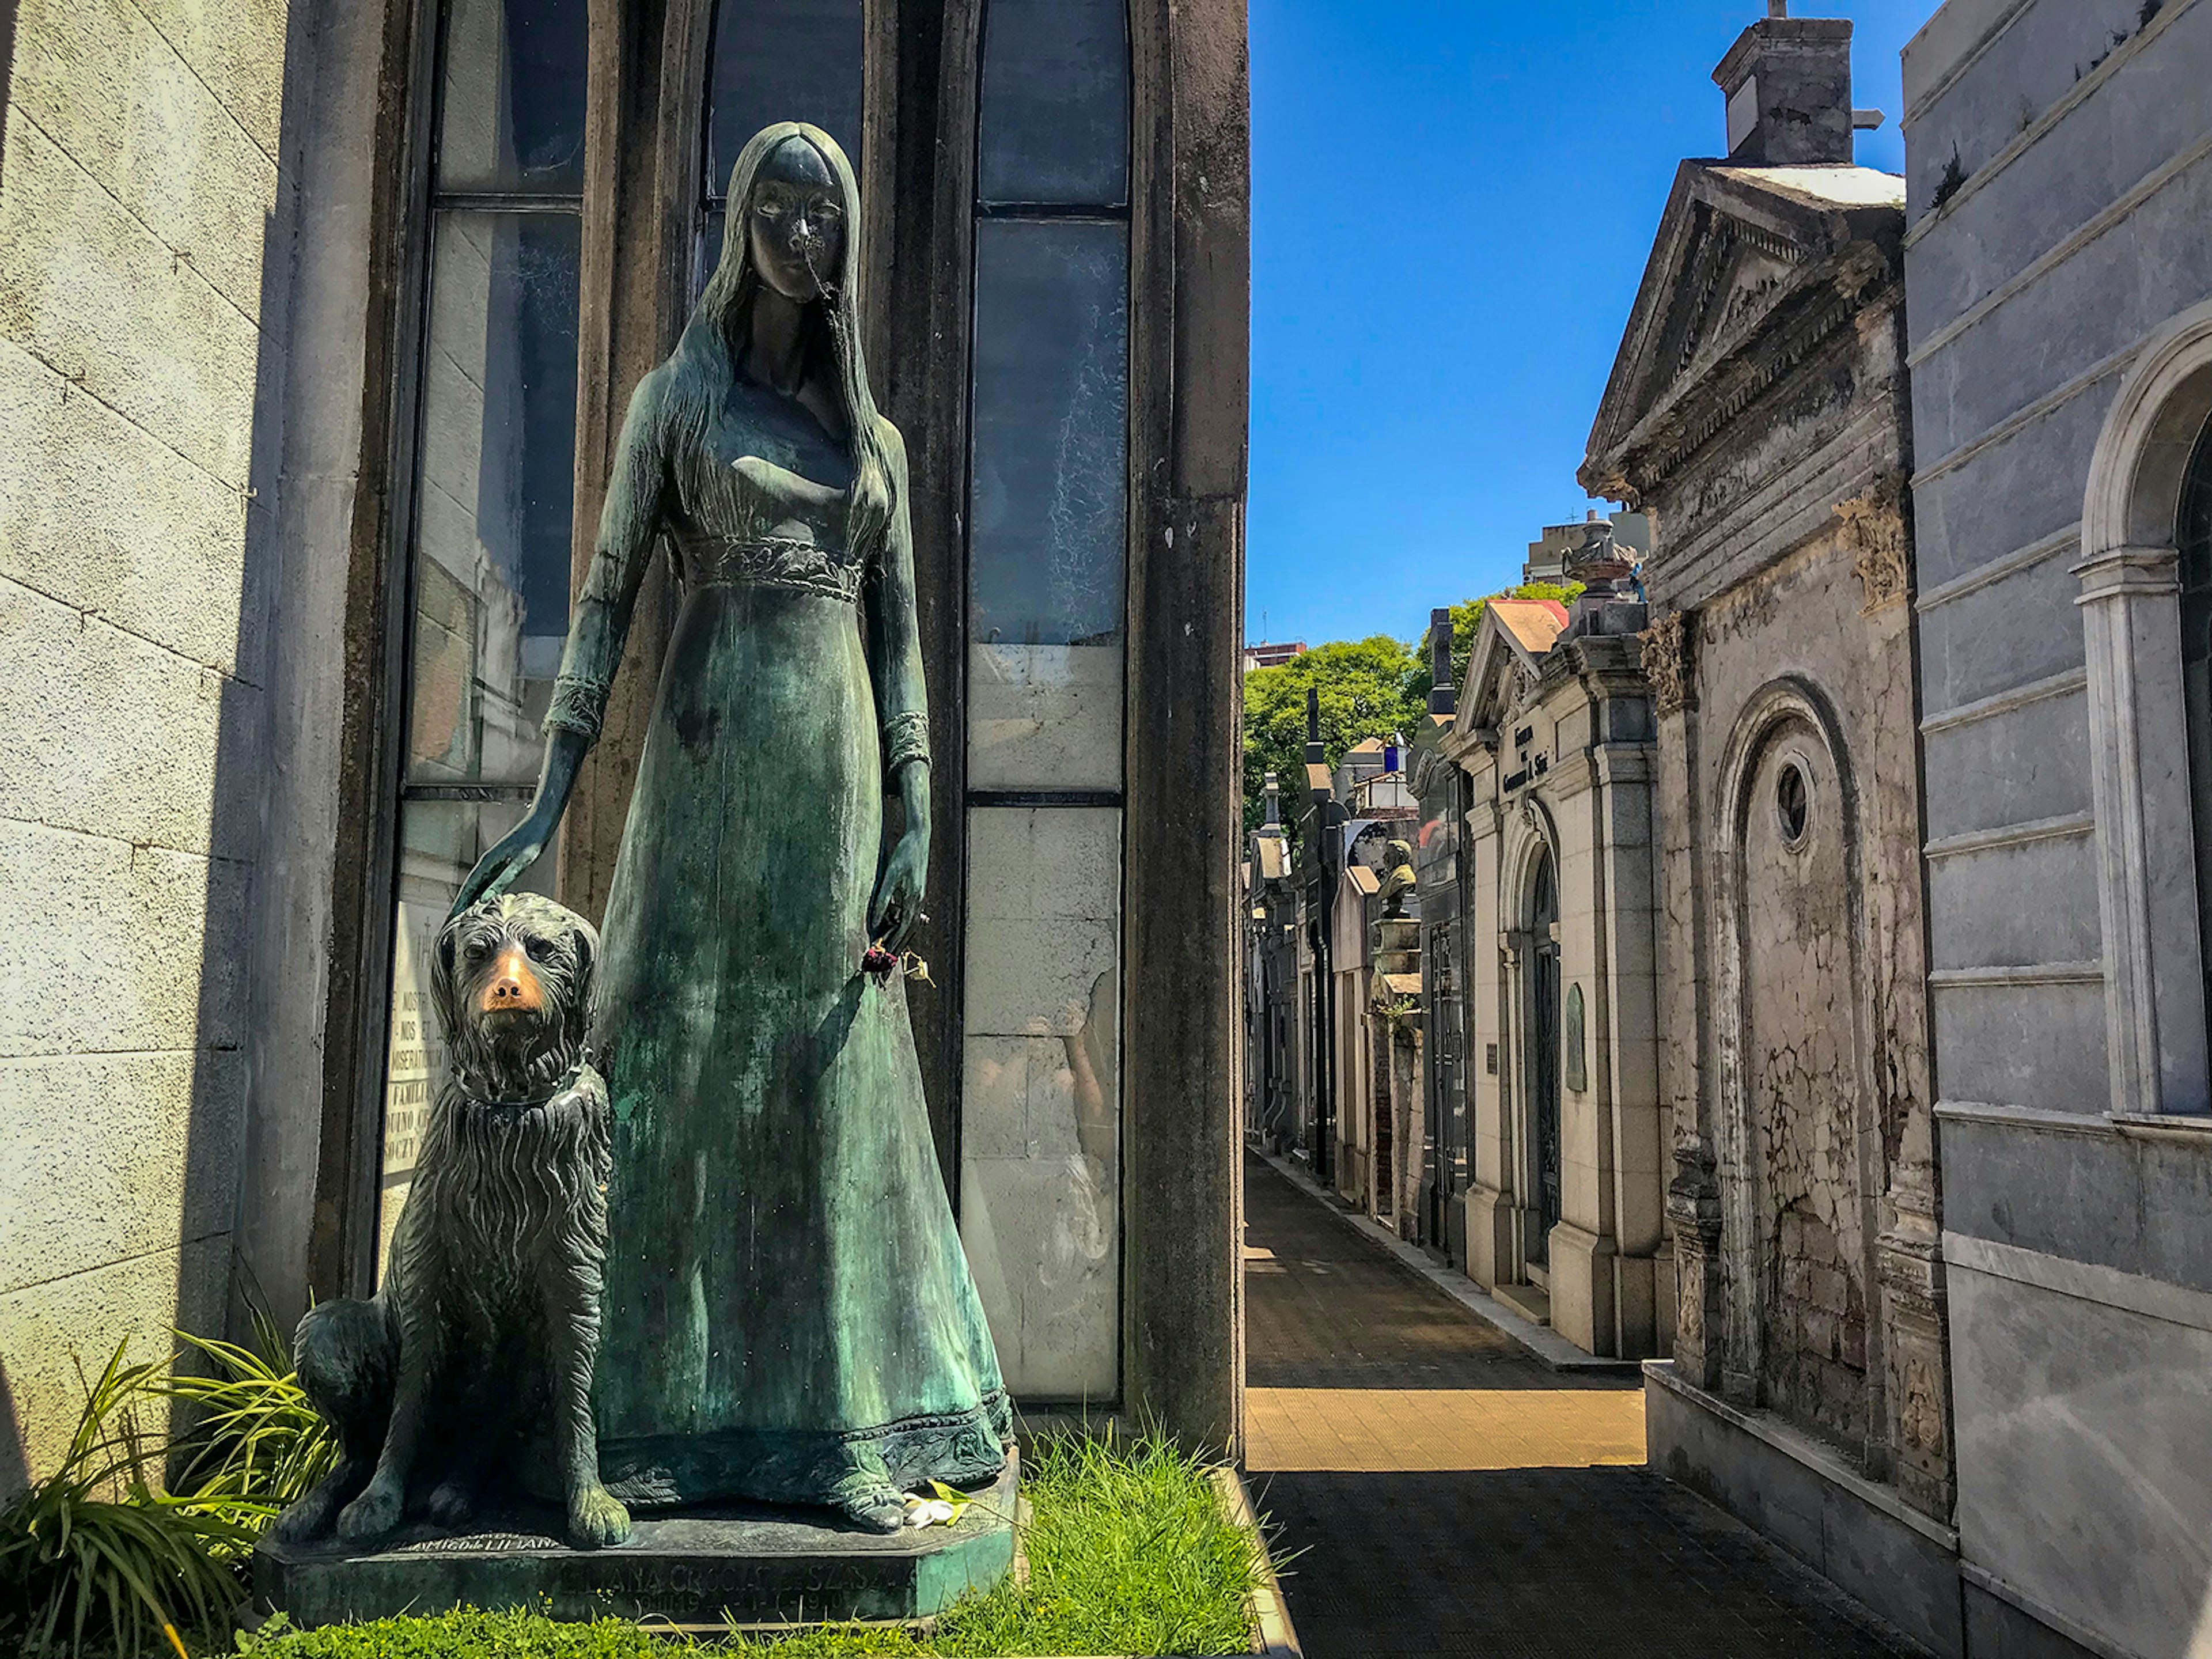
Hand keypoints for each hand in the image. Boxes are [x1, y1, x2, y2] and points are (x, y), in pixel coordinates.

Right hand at [449, 811, 551, 920]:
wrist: (539, 824)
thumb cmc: (531, 842)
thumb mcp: (518, 864)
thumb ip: (502, 881)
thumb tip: (484, 899)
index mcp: (487, 864)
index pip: (467, 890)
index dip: (458, 905)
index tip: (450, 919)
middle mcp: (486, 864)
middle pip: (468, 889)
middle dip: (459, 906)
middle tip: (451, 923)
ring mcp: (493, 863)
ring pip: (476, 886)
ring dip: (468, 900)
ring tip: (463, 916)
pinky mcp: (502, 863)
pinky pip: (486, 882)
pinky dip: (480, 893)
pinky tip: (482, 901)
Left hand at [868, 828, 926, 952]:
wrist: (919, 838)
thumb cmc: (904, 854)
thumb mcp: (890, 876)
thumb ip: (883, 900)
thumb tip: (875, 923)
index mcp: (914, 900)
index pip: (902, 931)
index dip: (891, 948)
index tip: (883, 963)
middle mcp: (919, 903)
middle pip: (907, 934)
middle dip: (895, 952)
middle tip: (885, 970)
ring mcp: (919, 899)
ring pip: (908, 927)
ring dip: (898, 942)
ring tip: (887, 957)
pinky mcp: (915, 894)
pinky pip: (908, 917)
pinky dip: (899, 928)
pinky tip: (891, 932)